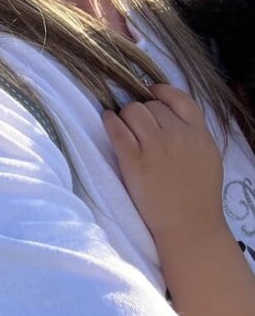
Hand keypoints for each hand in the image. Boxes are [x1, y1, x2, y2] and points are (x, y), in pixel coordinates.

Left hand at [103, 84, 225, 242]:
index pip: (180, 99)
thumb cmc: (198, 194)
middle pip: (150, 105)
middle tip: (138, 126)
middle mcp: (178, 136)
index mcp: (199, 134)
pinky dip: (109, 120)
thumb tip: (168, 112)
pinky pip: (116, 128)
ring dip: (125, 116)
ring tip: (124, 126)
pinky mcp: (134, 160)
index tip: (150, 90)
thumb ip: (192, 133)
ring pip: (132, 111)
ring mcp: (155, 147)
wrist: (190, 226)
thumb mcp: (207, 156)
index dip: (162, 91)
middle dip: (142, 112)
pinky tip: (108, 120)